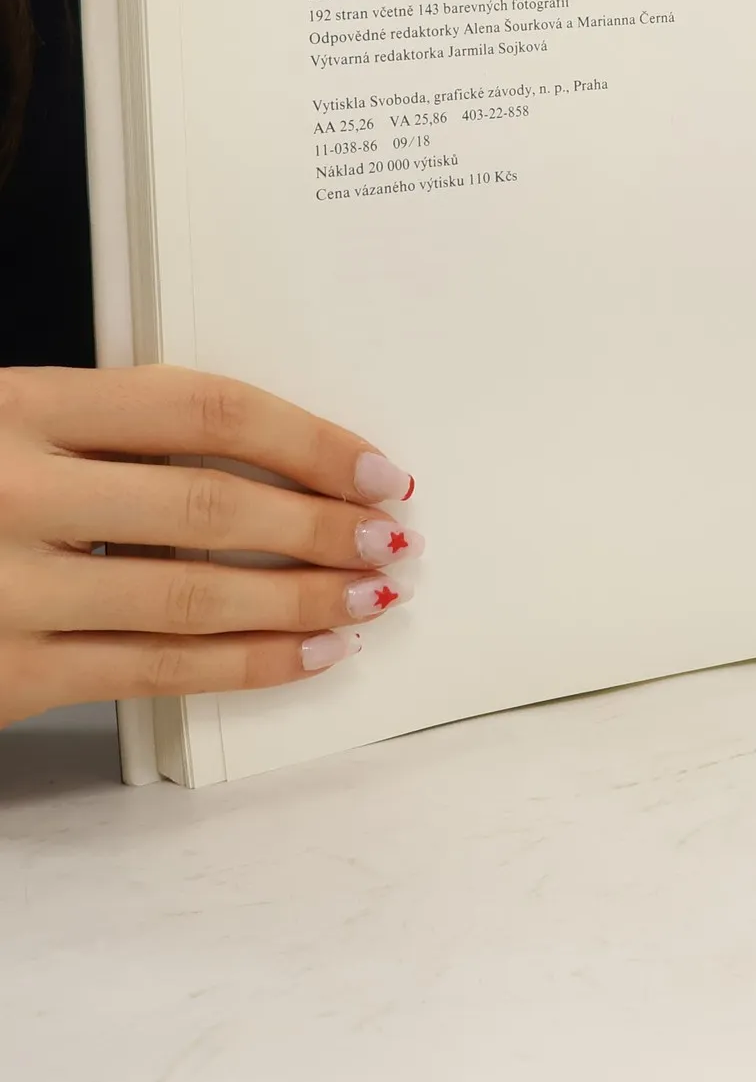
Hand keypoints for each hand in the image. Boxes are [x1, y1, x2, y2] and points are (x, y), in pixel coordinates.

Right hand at [0, 365, 422, 727]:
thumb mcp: (12, 432)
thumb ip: (111, 436)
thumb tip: (277, 462)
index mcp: (17, 407)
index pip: (202, 407)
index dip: (308, 438)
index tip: (378, 468)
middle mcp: (8, 491)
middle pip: (208, 505)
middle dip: (319, 526)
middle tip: (391, 540)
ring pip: (190, 598)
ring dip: (301, 600)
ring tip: (370, 596)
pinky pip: (149, 675)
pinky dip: (247, 667)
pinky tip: (310, 654)